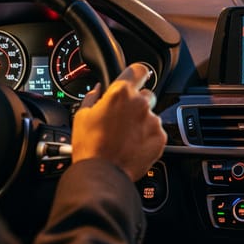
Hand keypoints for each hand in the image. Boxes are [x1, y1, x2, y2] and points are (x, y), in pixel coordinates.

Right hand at [71, 63, 166, 181]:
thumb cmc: (90, 145)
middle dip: (136, 103)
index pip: (139, 70)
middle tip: (123, 118)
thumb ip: (92, 98)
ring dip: (141, 121)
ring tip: (125, 136)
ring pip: (151, 114)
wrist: (102, 172)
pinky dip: (147, 136)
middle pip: (146, 94)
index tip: (135, 79)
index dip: (137, 74)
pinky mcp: (160, 137)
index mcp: (121, 93)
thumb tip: (97, 90)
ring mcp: (152, 120)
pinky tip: (133, 145)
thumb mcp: (82, 116)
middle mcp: (140, 103)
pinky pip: (156, 131)